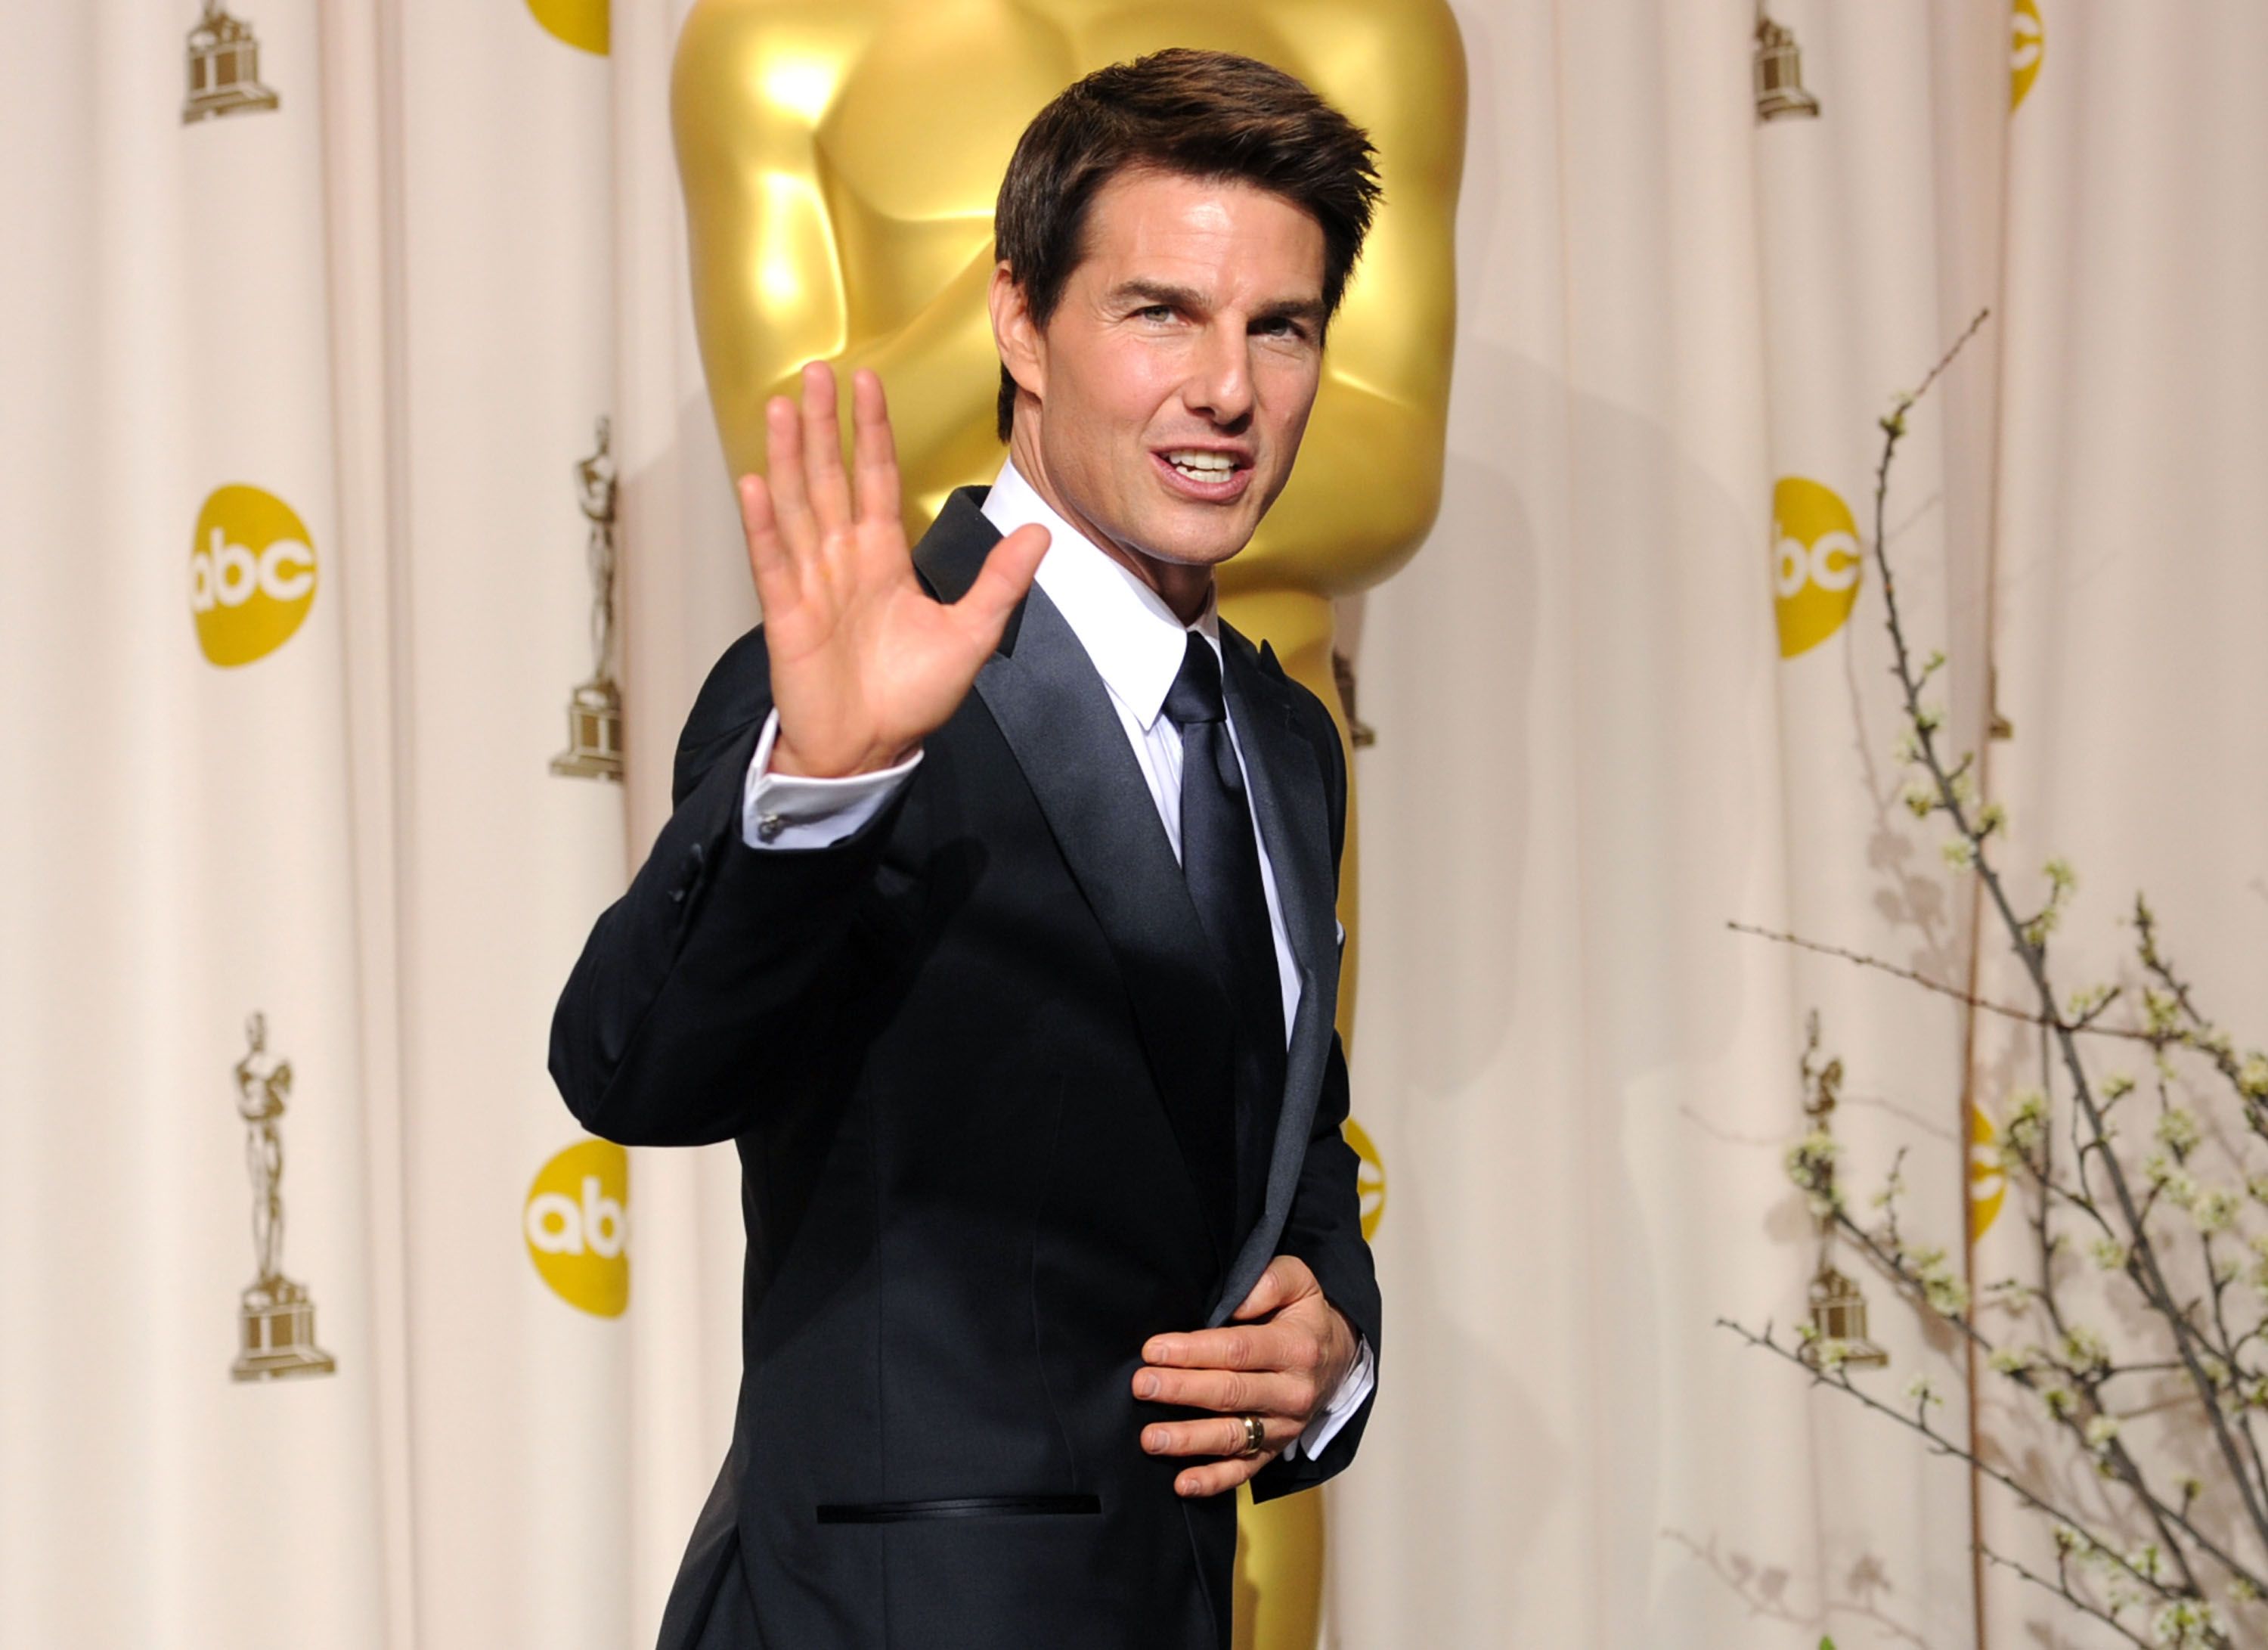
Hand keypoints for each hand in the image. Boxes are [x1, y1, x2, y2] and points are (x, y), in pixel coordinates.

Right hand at [736, 361, 1049, 776]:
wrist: (870, 752)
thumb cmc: (911, 697)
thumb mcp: (970, 634)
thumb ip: (1000, 583)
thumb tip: (1041, 534)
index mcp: (883, 559)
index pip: (875, 479)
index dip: (871, 432)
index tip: (867, 383)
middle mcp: (842, 561)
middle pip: (830, 478)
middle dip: (822, 425)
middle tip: (816, 370)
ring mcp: (811, 584)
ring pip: (798, 506)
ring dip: (787, 456)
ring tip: (780, 406)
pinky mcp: (786, 616)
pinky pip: (772, 563)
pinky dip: (764, 525)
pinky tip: (754, 483)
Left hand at [1131, 1255, 1358, 1496]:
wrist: (1337, 1357)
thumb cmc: (1304, 1316)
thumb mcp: (1300, 1282)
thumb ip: (1269, 1281)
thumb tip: (1237, 1302)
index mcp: (1296, 1348)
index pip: (1239, 1350)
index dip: (1194, 1351)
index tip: (1154, 1350)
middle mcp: (1292, 1392)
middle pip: (1231, 1393)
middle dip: (1181, 1390)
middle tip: (1142, 1386)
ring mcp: (1283, 1427)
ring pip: (1232, 1437)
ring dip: (1188, 1440)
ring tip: (1151, 1438)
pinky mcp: (1273, 1451)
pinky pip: (1243, 1471)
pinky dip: (1212, 1481)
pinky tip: (1181, 1483)